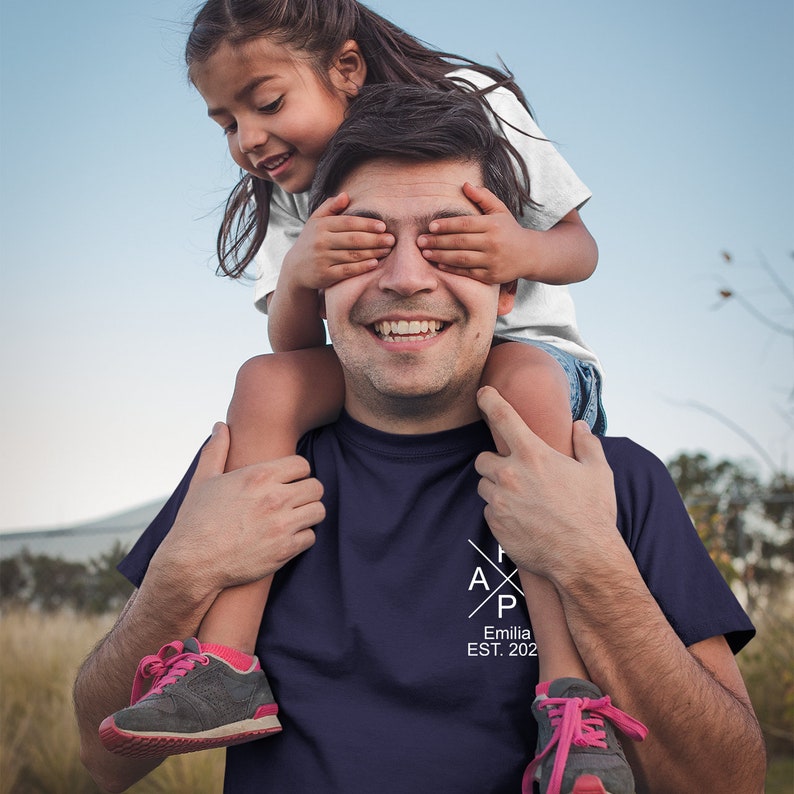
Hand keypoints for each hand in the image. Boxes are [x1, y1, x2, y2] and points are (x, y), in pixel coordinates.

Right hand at [154, 423, 324, 595]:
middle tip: (295, 499)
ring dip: (308, 513)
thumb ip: (216, 450)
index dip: (297, 472)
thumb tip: (220, 426)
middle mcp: (274, 498)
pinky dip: (302, 537)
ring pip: (318, 511)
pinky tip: (288, 536)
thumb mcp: (203, 480)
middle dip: (307, 491)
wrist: (191, 564)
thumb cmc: (195, 520)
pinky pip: (311, 537)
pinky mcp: (284, 550)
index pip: (302, 465)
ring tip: (295, 516)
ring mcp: (282, 525)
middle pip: (316, 487)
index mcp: (258, 477)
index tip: (289, 480)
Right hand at [282, 192, 393, 289]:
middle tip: (391, 239)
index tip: (383, 226)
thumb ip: (330, 207)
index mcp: (320, 226)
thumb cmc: (311, 242)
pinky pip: (347, 270)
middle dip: (375, 239)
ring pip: (353, 255)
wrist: (295, 269)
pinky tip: (374, 263)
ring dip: (373, 252)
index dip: (367, 224)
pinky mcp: (325, 275)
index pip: (348, 223)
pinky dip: (362, 267)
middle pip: (353, 239)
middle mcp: (320, 241)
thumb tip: (346, 195)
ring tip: (387, 250)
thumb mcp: (315, 222)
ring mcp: (322, 259)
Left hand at [416, 183, 527, 282]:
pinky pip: (468, 272)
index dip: (446, 225)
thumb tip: (465, 184)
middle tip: (420, 241)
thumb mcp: (500, 210)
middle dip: (437, 242)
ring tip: (425, 253)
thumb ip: (483, 197)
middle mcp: (492, 243)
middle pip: (460, 242)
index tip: (430, 226)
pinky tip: (439, 265)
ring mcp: (492, 261)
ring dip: (440, 256)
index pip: (465, 224)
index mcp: (493, 224)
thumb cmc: (509, 230)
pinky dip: (452, 269)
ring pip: (461, 259)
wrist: (530, 255)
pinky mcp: (490, 276)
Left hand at [474, 386, 617, 579]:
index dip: (489, 400)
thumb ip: (586, 444)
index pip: (502, 416)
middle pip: (483, 458)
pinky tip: (523, 520)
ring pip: (484, 486)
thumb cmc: (593, 513)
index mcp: (533, 454)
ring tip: (523, 500)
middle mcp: (510, 474)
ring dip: (497, 488)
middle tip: (516, 474)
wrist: (584, 559)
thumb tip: (579, 426)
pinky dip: (501, 512)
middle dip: (495, 463)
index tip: (482, 394)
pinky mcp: (495, 524)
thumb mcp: (598, 472)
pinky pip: (489, 511)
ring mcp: (499, 501)